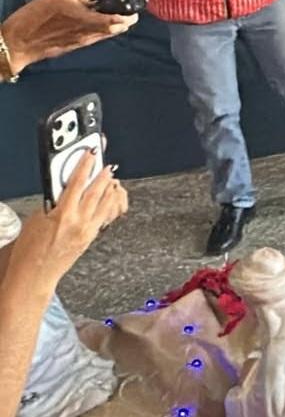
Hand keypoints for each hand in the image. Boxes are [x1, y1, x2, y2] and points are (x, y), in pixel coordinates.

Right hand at [1, 0, 137, 74]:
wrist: (18, 43)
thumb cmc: (32, 19)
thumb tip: (91, 0)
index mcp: (82, 16)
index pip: (113, 19)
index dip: (126, 16)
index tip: (134, 11)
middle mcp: (86, 31)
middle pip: (115, 29)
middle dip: (125, 21)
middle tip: (131, 15)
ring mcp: (82, 41)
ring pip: (107, 35)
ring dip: (116, 27)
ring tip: (122, 19)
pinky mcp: (76, 47)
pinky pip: (96, 38)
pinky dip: (104, 32)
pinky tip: (103, 26)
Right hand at [6, 152, 127, 295]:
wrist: (34, 275)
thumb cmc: (29, 250)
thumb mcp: (36, 219)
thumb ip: (52, 201)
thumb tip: (63, 188)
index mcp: (62, 214)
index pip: (77, 182)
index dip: (85, 164)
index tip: (90, 153)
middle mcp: (78, 221)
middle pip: (96, 190)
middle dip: (102, 174)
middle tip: (106, 162)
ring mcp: (87, 229)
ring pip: (104, 202)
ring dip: (108, 187)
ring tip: (110, 177)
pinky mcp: (91, 237)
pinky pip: (104, 215)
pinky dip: (108, 203)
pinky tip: (109, 197)